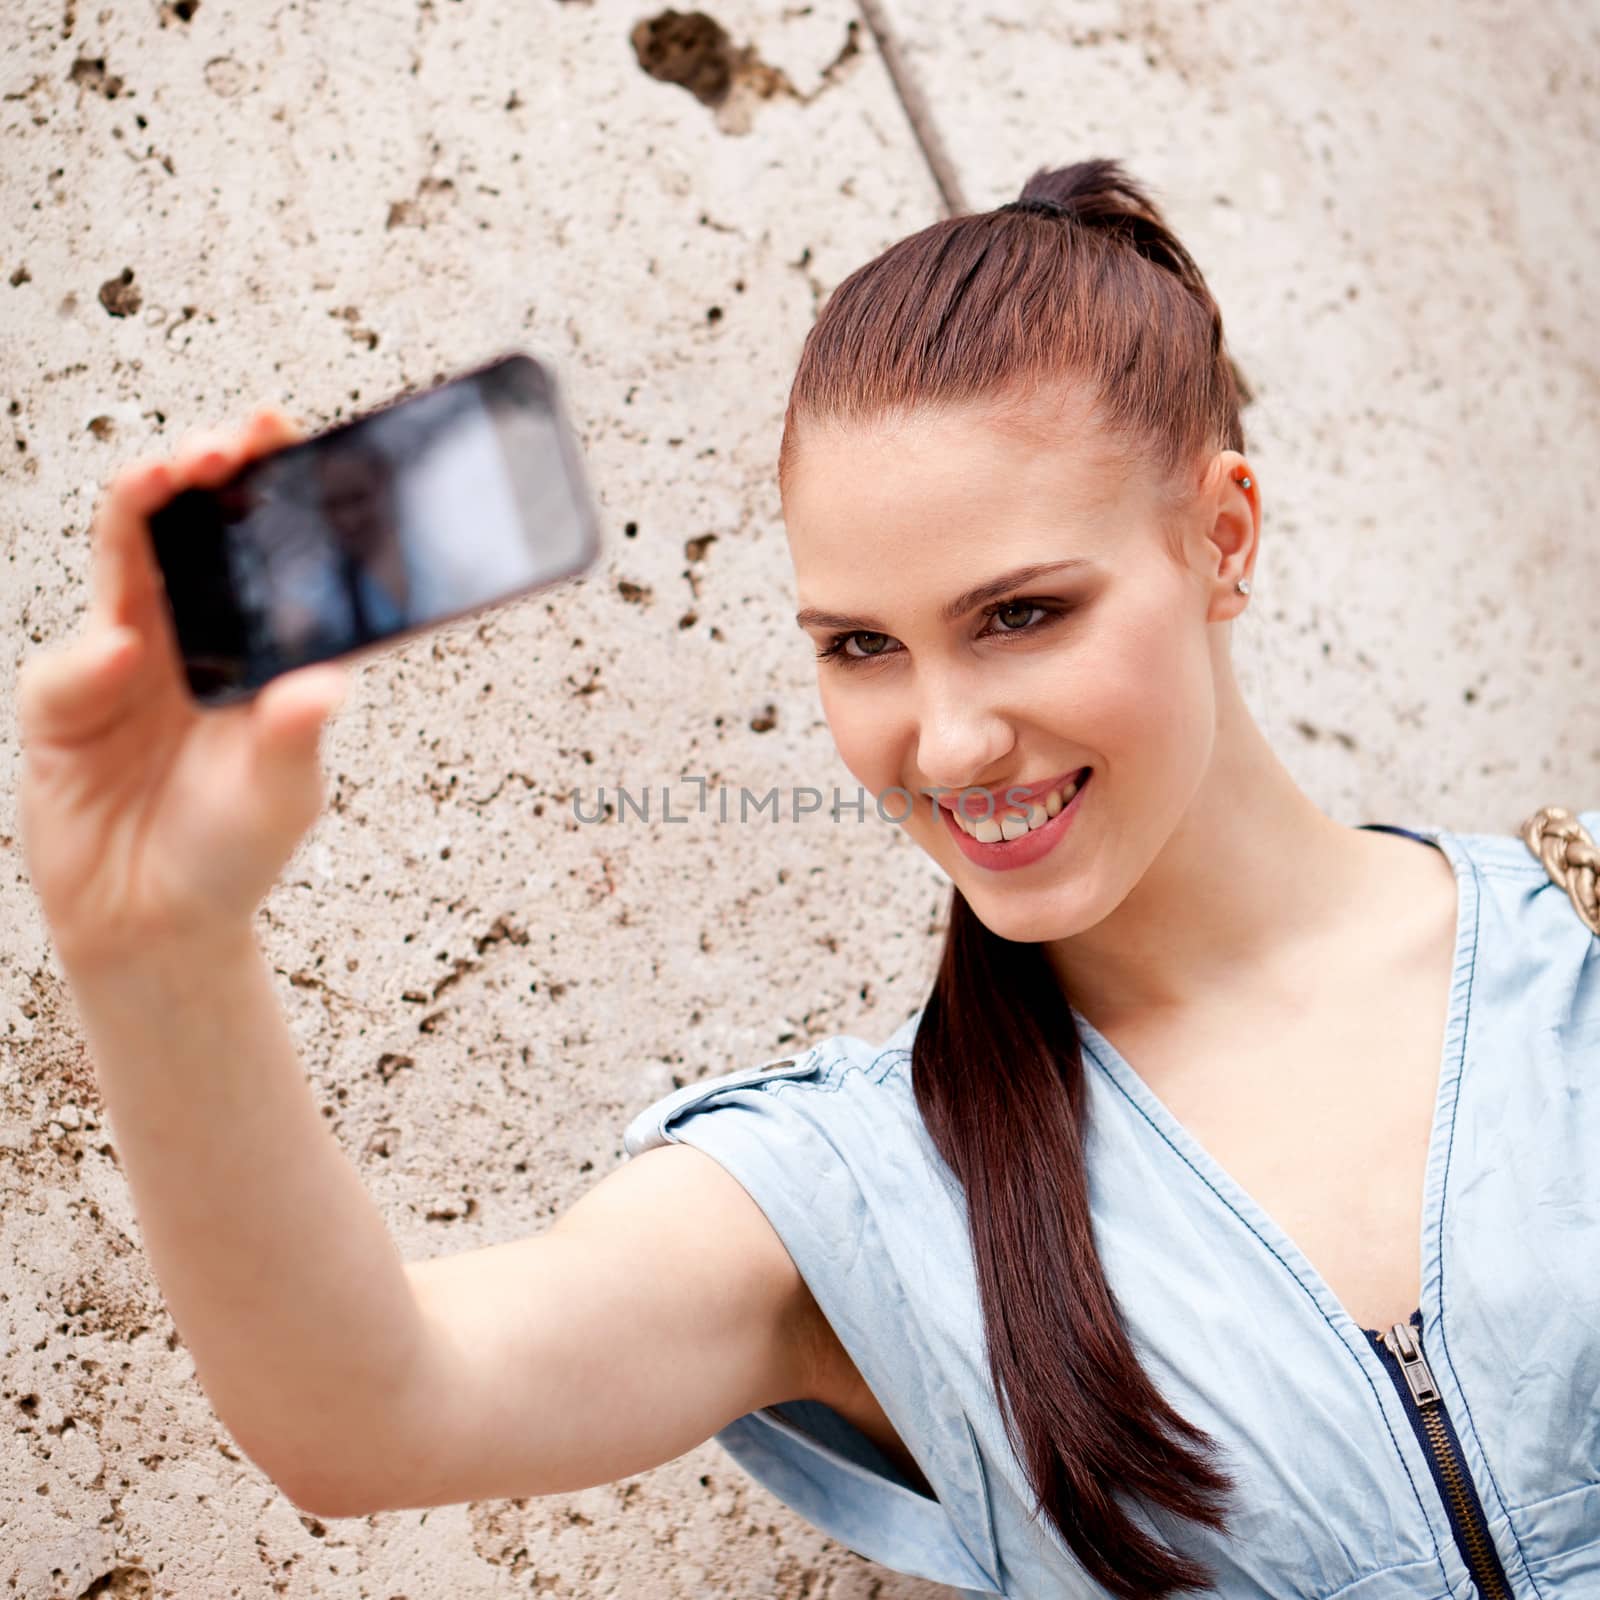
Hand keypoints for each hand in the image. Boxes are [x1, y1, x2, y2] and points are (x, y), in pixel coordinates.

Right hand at [16, 411, 349, 968]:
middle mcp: (188, 639)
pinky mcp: (65, 708)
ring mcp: (121, 666)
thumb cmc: (232, 852)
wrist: (156, 925)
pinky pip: (70, 670)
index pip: (257, 546)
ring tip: (162, 479)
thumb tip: (326, 686)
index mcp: (252, 647)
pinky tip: (117, 658)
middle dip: (195, 473)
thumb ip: (295, 739)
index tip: (281, 433)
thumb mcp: (284, 795)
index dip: (263, 484)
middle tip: (220, 446)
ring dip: (138, 513)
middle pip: (183, 530)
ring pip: (121, 565)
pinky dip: (91, 661)